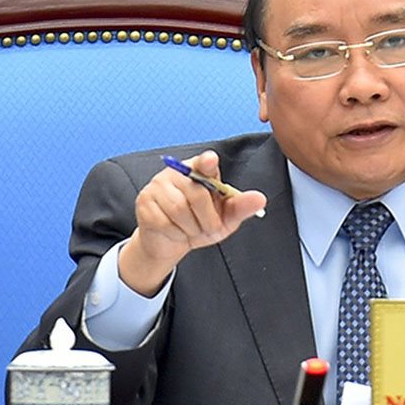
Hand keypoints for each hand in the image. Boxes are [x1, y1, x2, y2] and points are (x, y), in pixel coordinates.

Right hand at [118, 150, 266, 295]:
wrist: (171, 243)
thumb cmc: (200, 224)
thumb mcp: (224, 218)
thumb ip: (240, 207)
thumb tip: (260, 199)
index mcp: (198, 171)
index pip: (204, 163)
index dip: (207, 162)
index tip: (211, 161)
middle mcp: (176, 173)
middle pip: (196, 194)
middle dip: (207, 218)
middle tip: (207, 227)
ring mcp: (157, 186)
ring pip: (179, 209)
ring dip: (191, 227)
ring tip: (191, 229)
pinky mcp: (144, 203)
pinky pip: (164, 221)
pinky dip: (176, 233)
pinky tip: (176, 231)